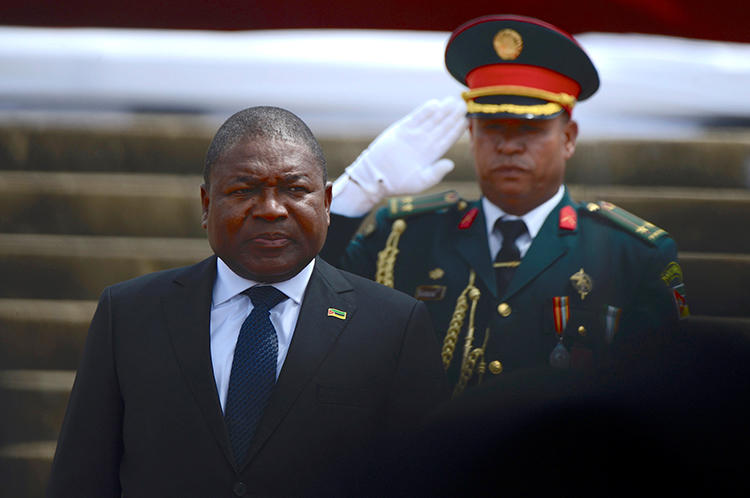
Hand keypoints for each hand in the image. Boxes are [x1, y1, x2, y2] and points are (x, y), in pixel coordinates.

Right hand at [332, 97, 466, 215]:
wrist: (376, 177)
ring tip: (452, 101)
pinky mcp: (401, 129)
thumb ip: (436, 173)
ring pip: (431, 120)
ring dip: (442, 111)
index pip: (448, 139)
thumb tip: (451, 164)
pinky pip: (415, 118)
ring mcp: (413, 135)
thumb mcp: (420, 182)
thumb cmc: (399, 183)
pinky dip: (424, 111)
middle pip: (441, 127)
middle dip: (452, 116)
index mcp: (431, 155)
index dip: (457, 130)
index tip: (466, 120)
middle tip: (463, 105)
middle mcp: (424, 143)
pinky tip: (435, 104)